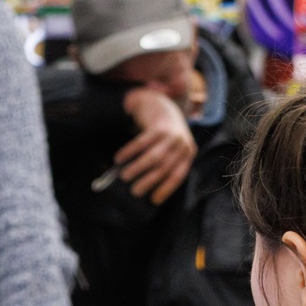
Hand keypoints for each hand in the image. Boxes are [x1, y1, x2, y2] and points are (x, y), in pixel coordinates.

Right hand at [114, 88, 195, 204]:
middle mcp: (182, 144)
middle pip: (164, 168)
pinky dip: (128, 152)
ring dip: (137, 169)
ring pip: (154, 157)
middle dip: (148, 182)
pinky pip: (142, 143)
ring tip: (124, 177)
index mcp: (187, 153)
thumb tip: (141, 184)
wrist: (161, 104)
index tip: (153, 201)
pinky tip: (118, 159)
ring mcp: (171, 134)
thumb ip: (164, 161)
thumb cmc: (162, 133)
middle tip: (134, 192)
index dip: (166, 189)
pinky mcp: (158, 126)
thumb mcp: (170, 147)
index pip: (178, 175)